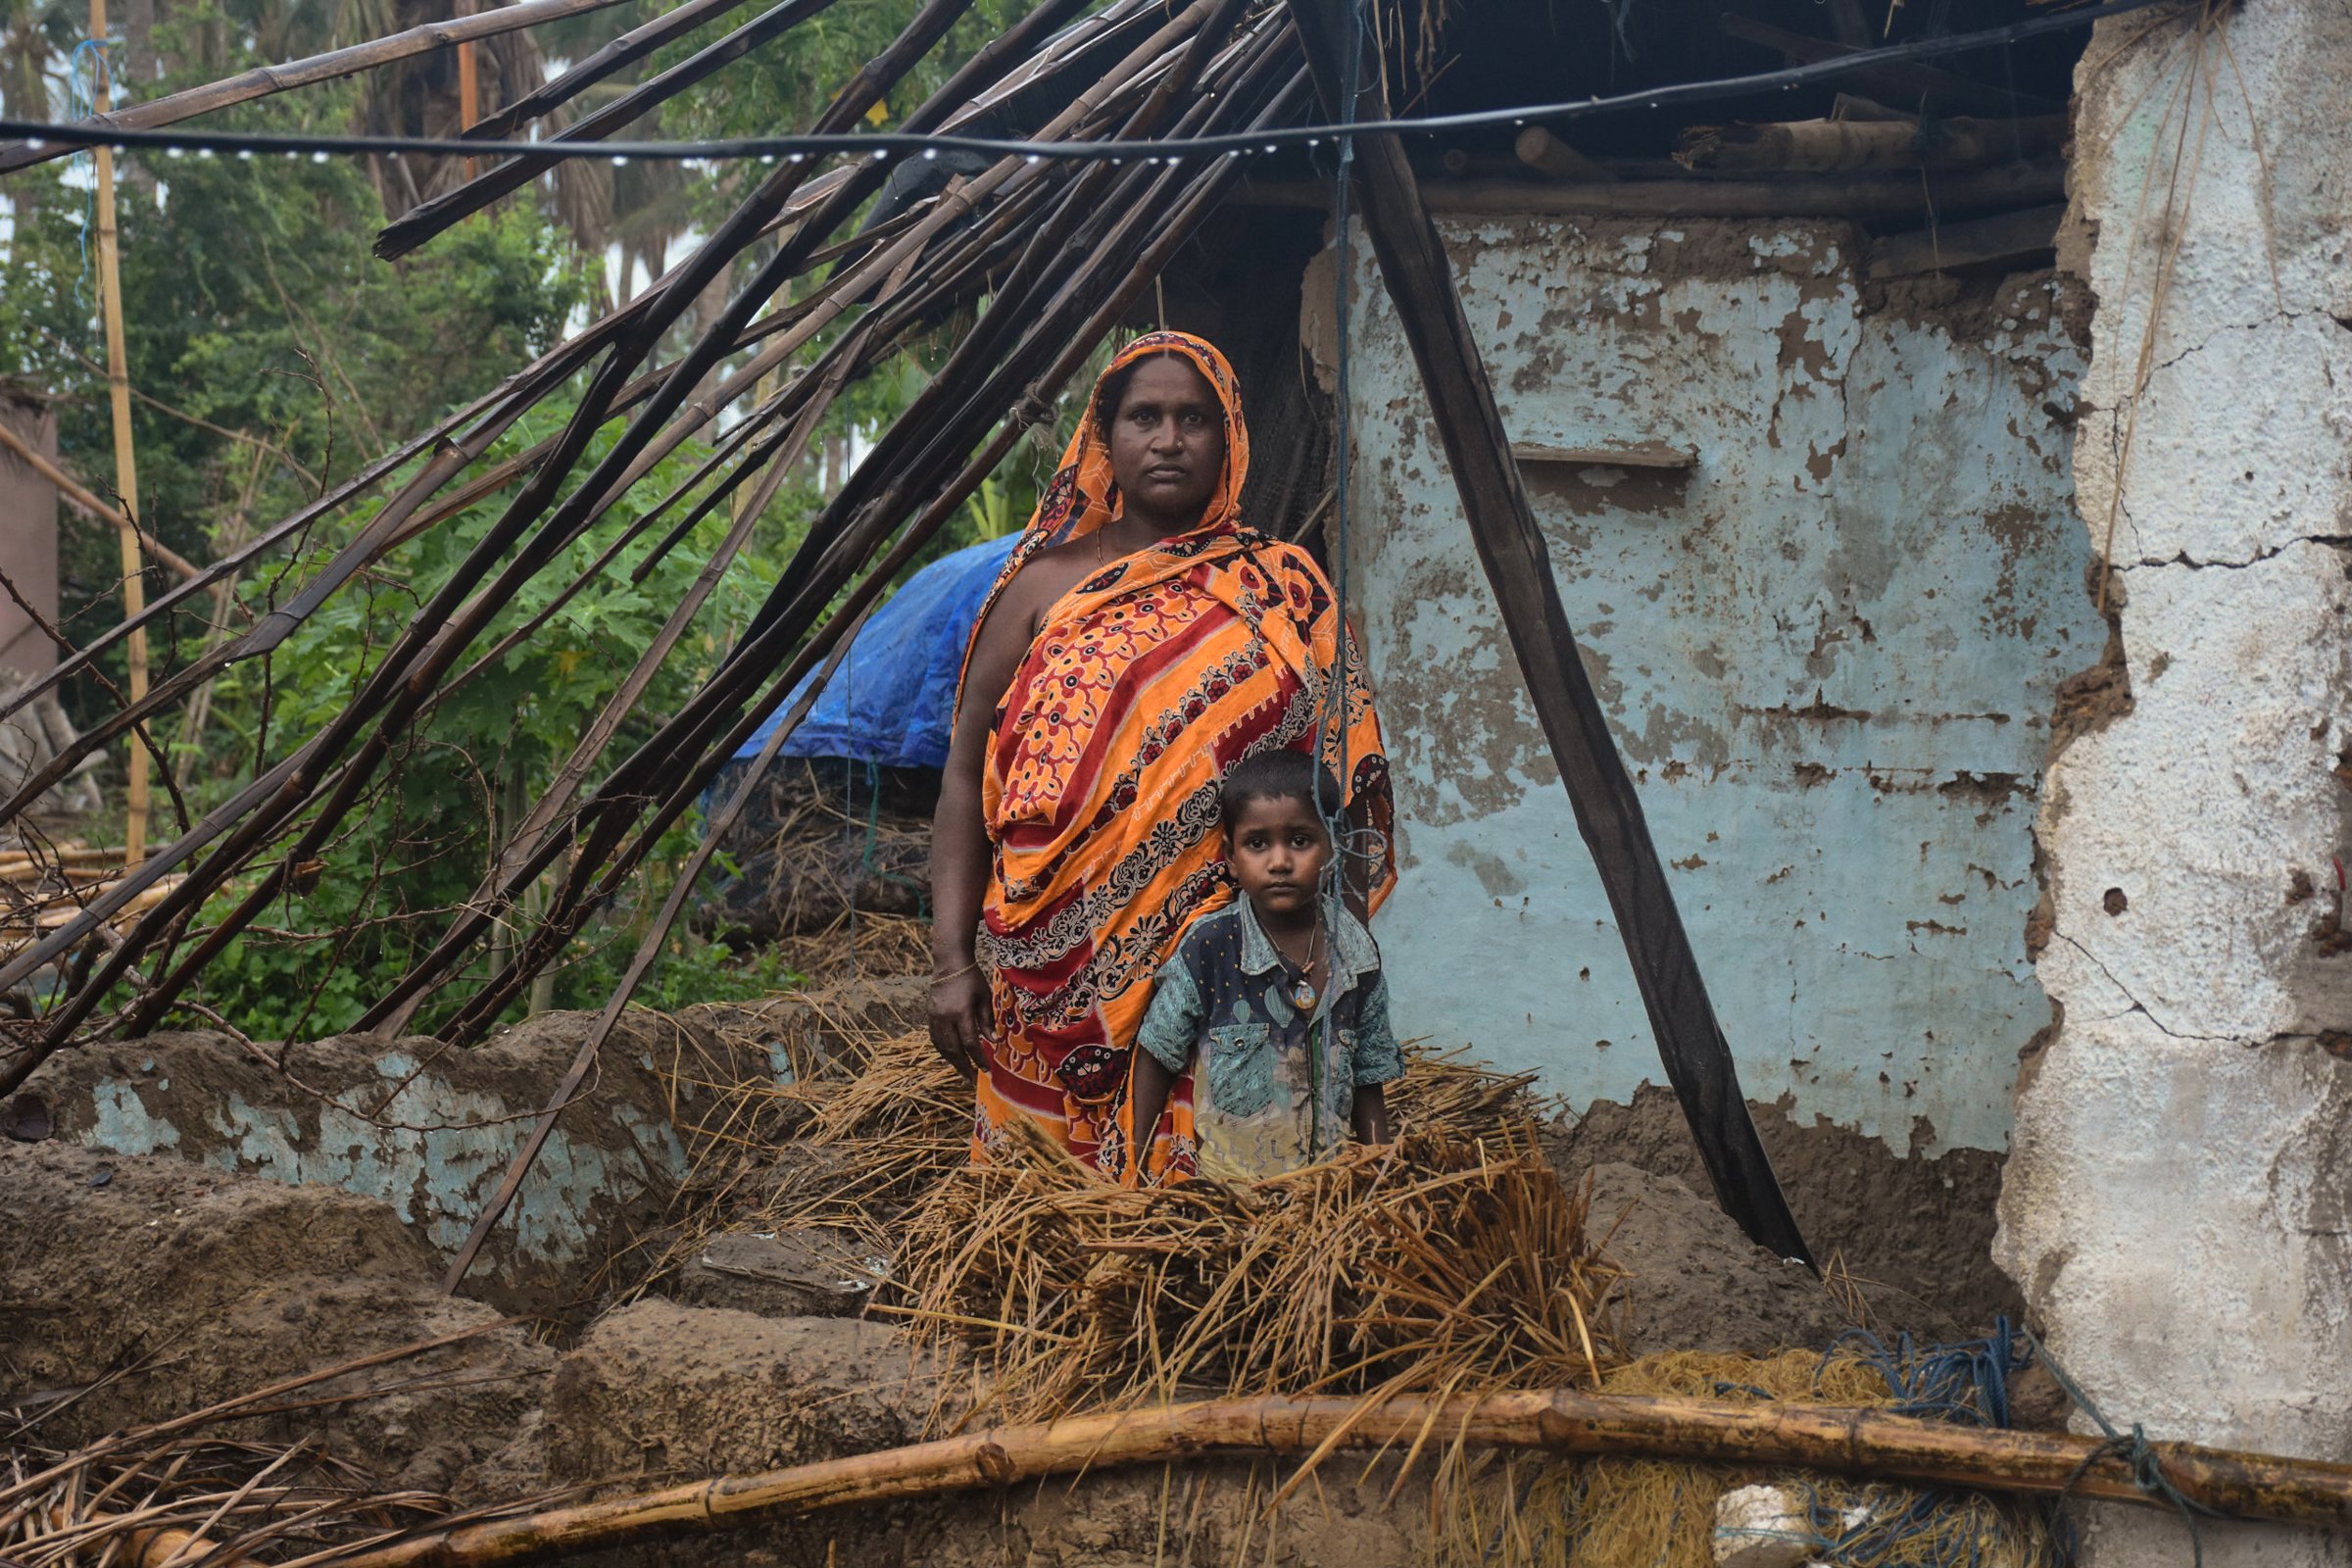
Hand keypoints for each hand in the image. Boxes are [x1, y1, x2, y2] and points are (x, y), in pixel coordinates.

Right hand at [927, 966, 990, 1081]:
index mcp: (961, 1013)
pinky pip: (935, 1038)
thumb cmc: (972, 979)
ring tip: (962, 1070)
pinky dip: (943, 1050)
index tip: (986, 1069)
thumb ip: (987, 1021)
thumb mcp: (984, 998)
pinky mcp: (930, 1016)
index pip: (970, 1043)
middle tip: (972, 1078)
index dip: (978, 1058)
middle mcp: (945, 1018)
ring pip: (942, 1046)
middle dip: (964, 1066)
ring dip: (952, 1061)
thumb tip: (992, 1042)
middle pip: (954, 1049)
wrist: (949, 964)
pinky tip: (951, 1056)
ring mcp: (935, 1017)